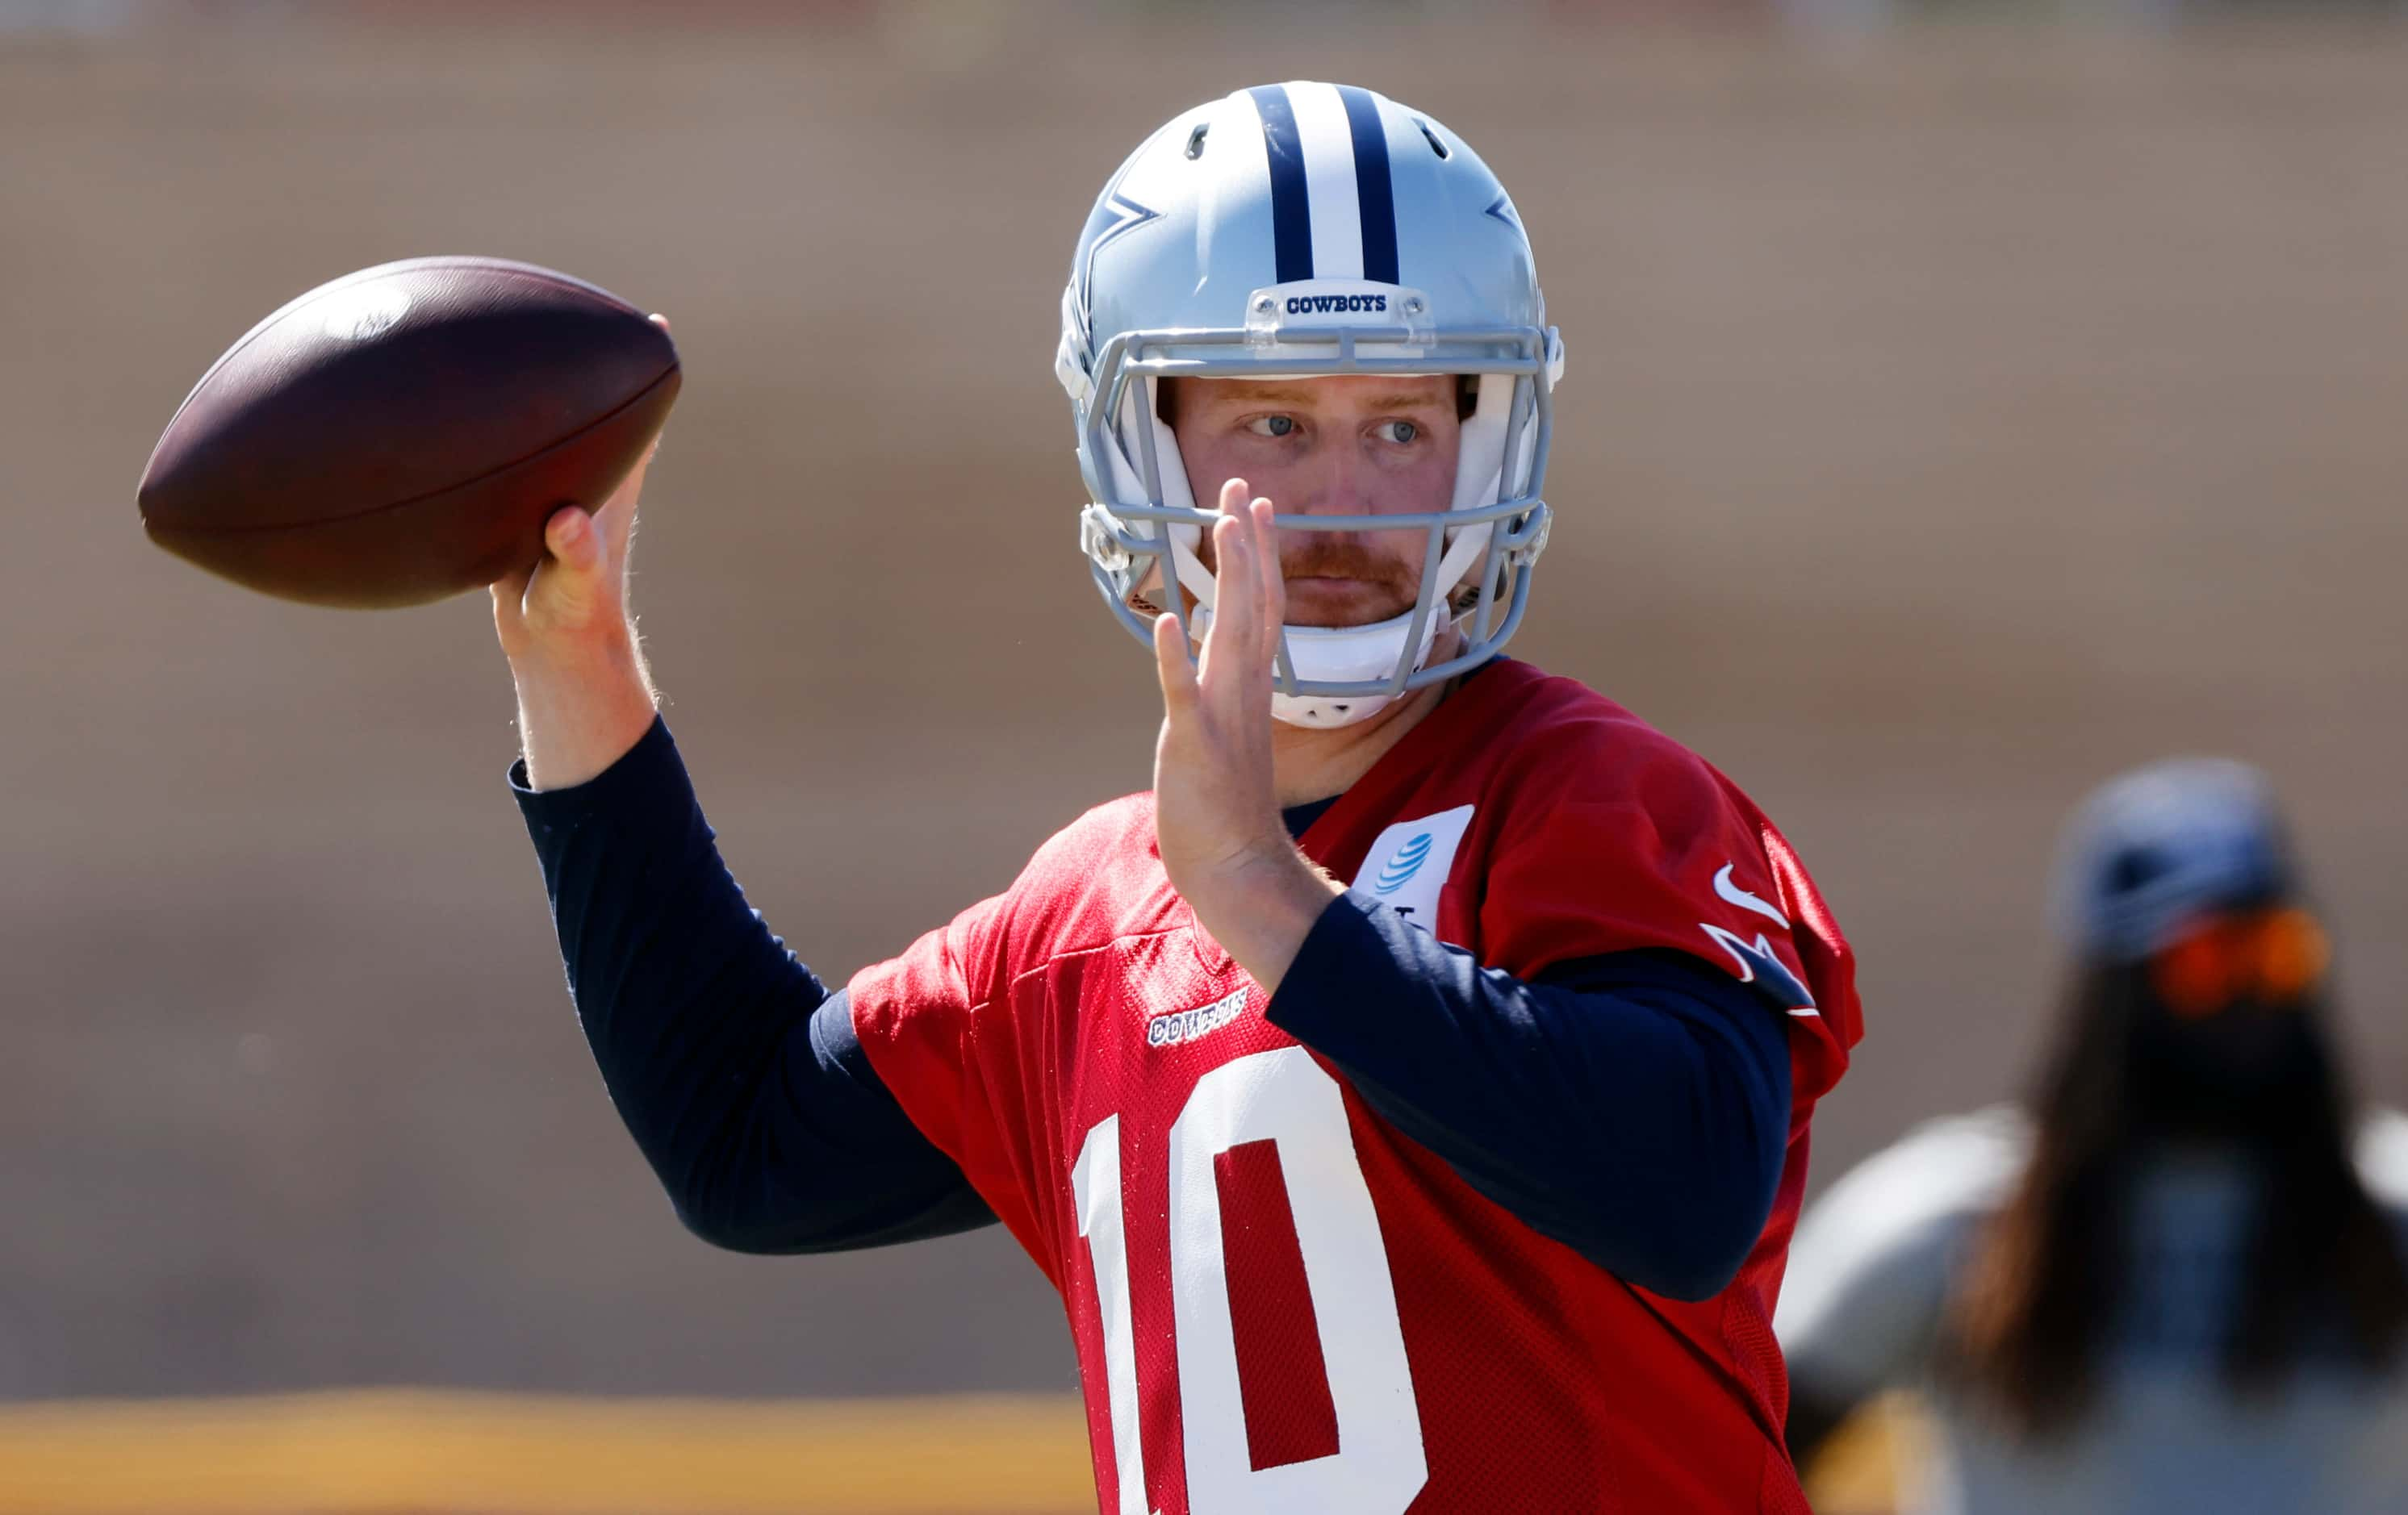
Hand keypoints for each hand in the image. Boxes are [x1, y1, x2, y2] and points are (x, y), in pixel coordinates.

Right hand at [492, 318, 667, 789]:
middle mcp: (587, 481)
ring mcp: (553, 492)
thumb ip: (576, 554)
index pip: (640, 422)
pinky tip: (454, 412)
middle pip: (598, 410)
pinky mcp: (520, 509)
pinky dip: (490, 437)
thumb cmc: (574, 619)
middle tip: (581, 308)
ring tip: (511, 341)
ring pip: (550, 431)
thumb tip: (568, 522)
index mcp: (610, 489)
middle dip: (590, 363)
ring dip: (534, 395)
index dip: (647, 376)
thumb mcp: (573, 587)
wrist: (553, 650)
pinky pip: (508, 460)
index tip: (653, 327)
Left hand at [1151, 479, 1340, 989]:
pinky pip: (1184, 695)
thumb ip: (1224, 697)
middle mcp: (1243, 691)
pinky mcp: (1194, 745)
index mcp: (1251, 689)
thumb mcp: (1227, 739)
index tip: (1253, 508)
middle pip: (1252, 604)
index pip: (1262, 608)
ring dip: (1226, 579)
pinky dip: (1175, 659)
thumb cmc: (1228, 814)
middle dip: (1245, 543)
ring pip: (1228, 633)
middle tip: (1240, 487)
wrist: (1237, 869)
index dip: (1258, 556)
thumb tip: (1210, 662)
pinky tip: (1168, 621)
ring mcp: (1221, 715)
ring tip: (1221, 527)